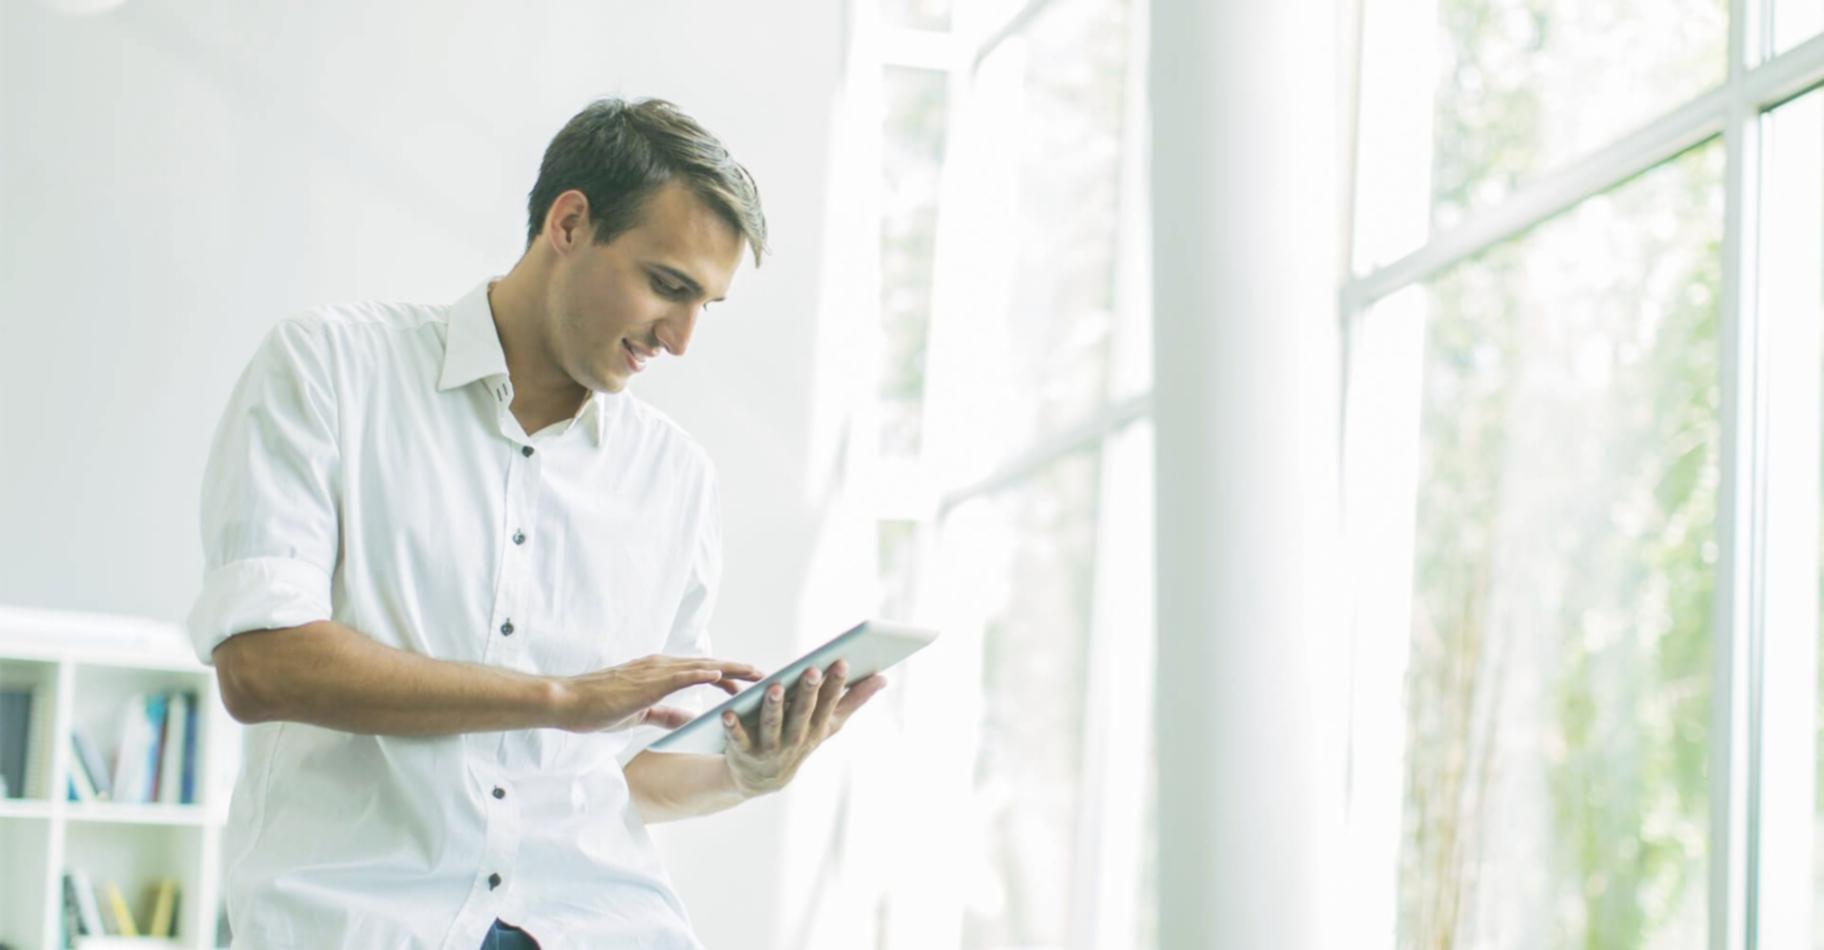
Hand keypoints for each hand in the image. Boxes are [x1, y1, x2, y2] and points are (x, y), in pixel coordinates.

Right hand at [552, 654, 760, 732]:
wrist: (567, 702)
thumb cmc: (597, 708)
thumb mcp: (640, 714)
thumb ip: (666, 715)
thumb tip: (690, 721)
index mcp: (659, 673)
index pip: (701, 672)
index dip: (727, 676)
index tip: (749, 683)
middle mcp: (661, 666)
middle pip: (709, 666)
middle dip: (739, 670)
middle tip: (767, 676)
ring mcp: (654, 670)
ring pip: (701, 667)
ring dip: (731, 669)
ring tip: (756, 674)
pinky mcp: (646, 680)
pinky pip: (680, 675)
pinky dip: (702, 673)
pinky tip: (720, 675)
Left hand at [721, 659, 889, 797]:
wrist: (762, 780)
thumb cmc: (800, 740)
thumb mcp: (828, 725)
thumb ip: (854, 701)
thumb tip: (883, 678)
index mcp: (817, 728)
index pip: (829, 704)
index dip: (835, 684)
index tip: (842, 662)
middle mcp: (796, 738)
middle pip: (802, 713)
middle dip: (808, 692)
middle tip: (812, 670)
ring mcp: (770, 747)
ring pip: (772, 725)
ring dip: (773, 707)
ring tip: (774, 687)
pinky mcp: (743, 751)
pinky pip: (738, 738)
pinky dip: (732, 726)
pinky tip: (727, 712)